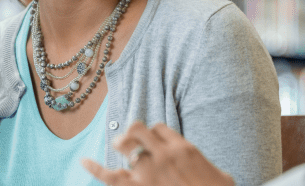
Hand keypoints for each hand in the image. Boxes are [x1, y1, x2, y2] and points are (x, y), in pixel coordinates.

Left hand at [81, 122, 233, 185]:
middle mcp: (163, 154)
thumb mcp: (221, 176)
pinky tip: (83, 161)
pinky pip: (110, 175)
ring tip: (120, 147)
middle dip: (132, 132)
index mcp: (183, 148)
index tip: (154, 141)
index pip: (159, 127)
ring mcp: (149, 171)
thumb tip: (204, 168)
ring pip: (125, 146)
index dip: (153, 133)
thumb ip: (206, 166)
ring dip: (121, 145)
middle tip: (131, 141)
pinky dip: (94, 168)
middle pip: (138, 129)